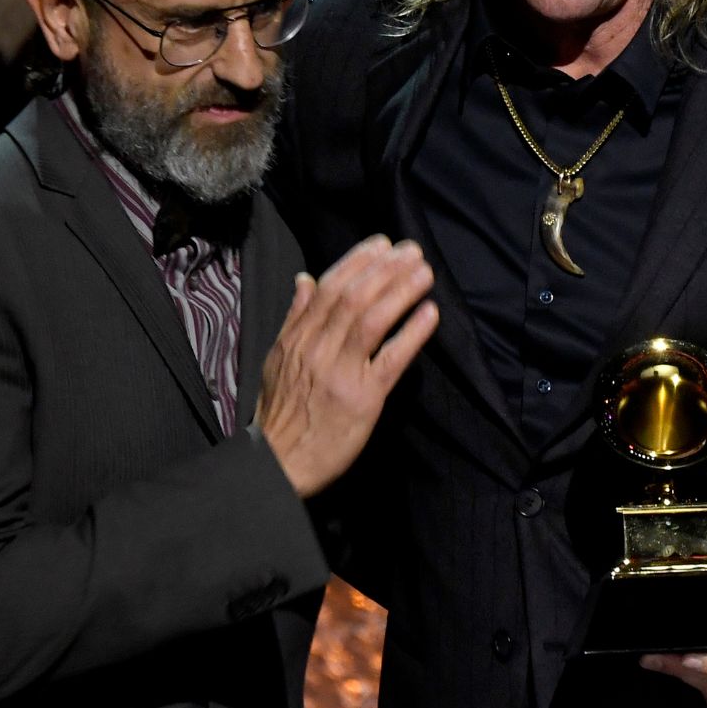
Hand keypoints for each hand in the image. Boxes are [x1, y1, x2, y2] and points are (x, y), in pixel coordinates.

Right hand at [256, 236, 438, 496]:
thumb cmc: (280, 413)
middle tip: (412, 251)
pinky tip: (429, 314)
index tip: (382, 244)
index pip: (329, 288)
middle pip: (353, 297)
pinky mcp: (363, 400)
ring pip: (371, 320)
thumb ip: (294, 317)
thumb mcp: (277, 359)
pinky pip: (390, 360)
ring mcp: (340, 374)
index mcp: (297, 338)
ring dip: (400, 291)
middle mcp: (317, 350)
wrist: (278, 463)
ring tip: (424, 273)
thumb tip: (304, 278)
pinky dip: (411, 334)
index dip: (357, 261)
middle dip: (385, 269)